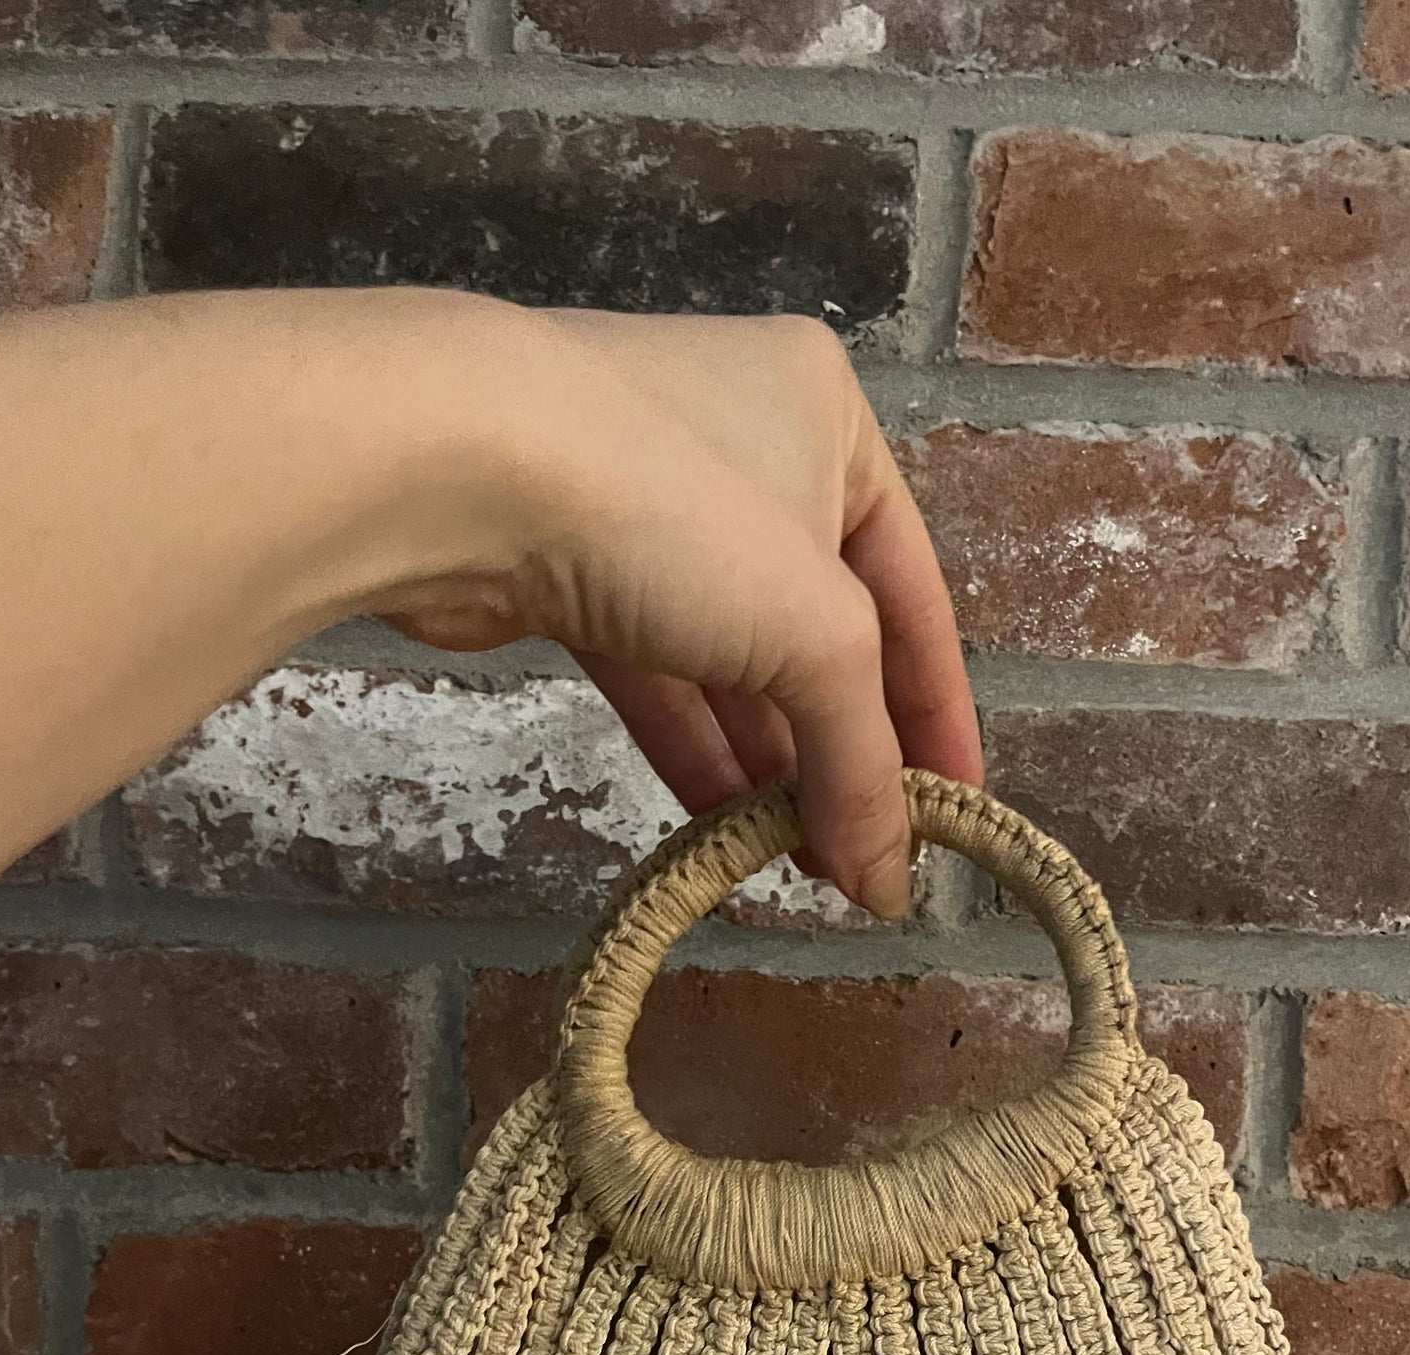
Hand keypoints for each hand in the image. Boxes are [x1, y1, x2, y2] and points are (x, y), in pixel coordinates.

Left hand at [364, 305, 981, 919]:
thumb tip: (889, 882)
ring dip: (768, 763)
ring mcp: (647, 501)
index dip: (937, 716)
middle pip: (821, 630)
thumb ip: (861, 762)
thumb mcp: (814, 637)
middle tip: (861, 858)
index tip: (955, 818)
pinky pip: (657, 670)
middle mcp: (746, 444)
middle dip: (841, 749)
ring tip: (795, 863)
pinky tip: (721, 832)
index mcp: (828, 416)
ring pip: (733, 657)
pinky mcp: (567, 561)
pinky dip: (694, 746)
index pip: (913, 592)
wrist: (455, 469)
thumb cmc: (675, 514)